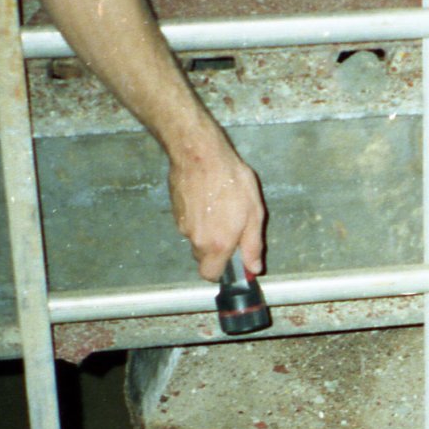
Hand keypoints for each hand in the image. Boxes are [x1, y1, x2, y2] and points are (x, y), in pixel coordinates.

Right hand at [166, 130, 266, 280]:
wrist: (200, 154)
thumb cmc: (232, 181)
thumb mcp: (254, 213)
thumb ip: (252, 245)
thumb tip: (253, 268)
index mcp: (217, 244)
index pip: (210, 274)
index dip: (222, 270)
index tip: (232, 258)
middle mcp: (196, 239)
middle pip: (203, 257)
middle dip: (216, 248)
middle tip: (231, 225)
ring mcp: (181, 225)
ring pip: (196, 239)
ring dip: (207, 230)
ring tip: (220, 206)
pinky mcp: (174, 211)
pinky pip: (188, 223)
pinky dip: (197, 217)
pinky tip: (208, 198)